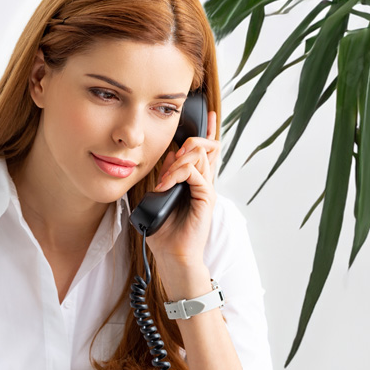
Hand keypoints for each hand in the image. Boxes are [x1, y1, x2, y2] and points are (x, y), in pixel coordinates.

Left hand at [146, 111, 219, 270]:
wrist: (173, 255)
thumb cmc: (164, 230)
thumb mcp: (159, 196)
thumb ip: (166, 176)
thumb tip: (168, 157)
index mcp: (195, 180)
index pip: (206, 150)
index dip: (208, 131)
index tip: (209, 114)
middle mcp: (204, 181)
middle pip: (205, 146)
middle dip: (191, 140)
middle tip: (174, 152)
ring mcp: (206, 188)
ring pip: (198, 156)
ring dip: (178, 160)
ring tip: (164, 177)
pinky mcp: (206, 197)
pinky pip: (194, 173)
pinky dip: (178, 173)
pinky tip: (166, 184)